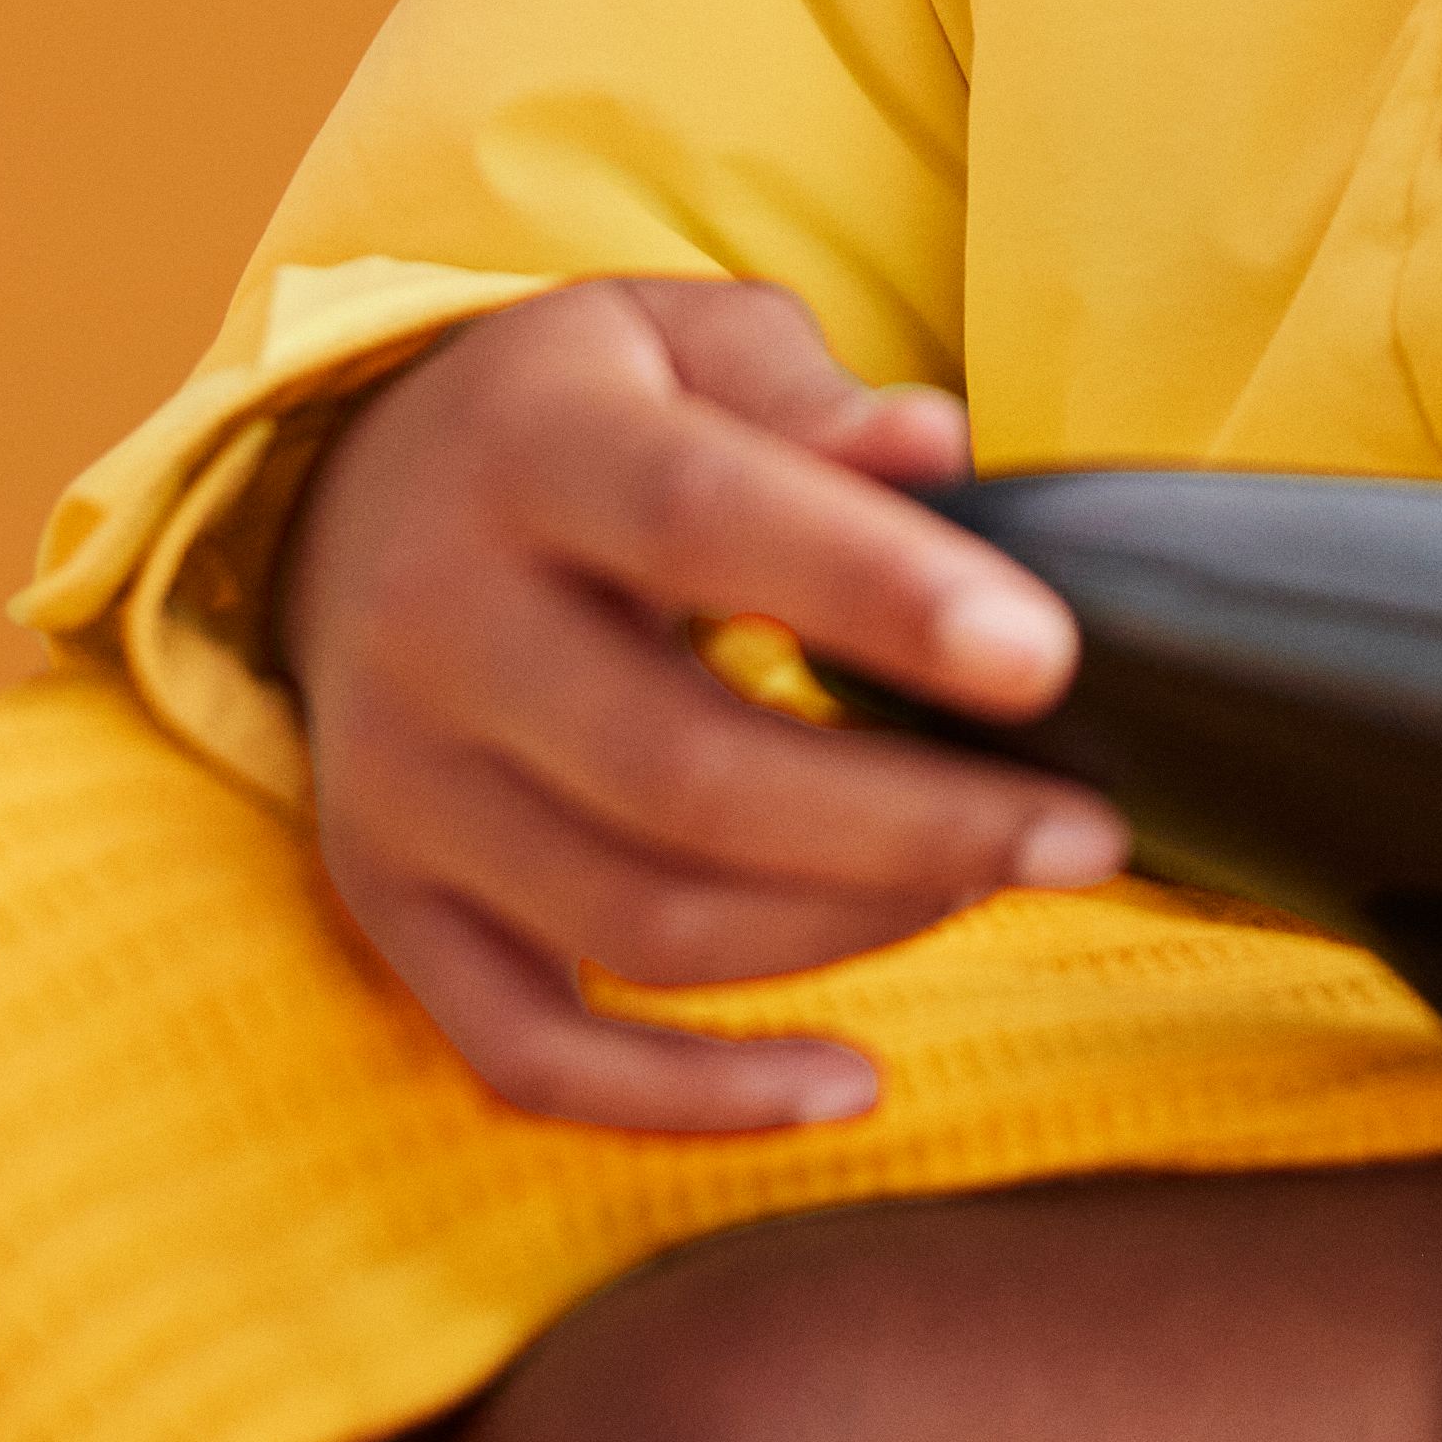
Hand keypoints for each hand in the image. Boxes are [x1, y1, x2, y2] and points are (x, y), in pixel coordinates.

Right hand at [283, 276, 1121, 1132]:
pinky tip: (851, 1083)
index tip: (1046, 661)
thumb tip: (936, 449)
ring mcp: (398, 785)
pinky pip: (532, 1051)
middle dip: (915, 823)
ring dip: (850, 928)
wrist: (351, 501)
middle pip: (682, 771)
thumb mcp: (686, 342)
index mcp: (522, 450)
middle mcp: (431, 623)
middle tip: (1089, 836)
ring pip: (638, 921)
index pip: (698, 523)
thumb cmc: (593, 416)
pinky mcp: (390, 904)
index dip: (876, 594)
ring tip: (993, 881)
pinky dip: (695, 1098)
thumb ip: (807, 395)